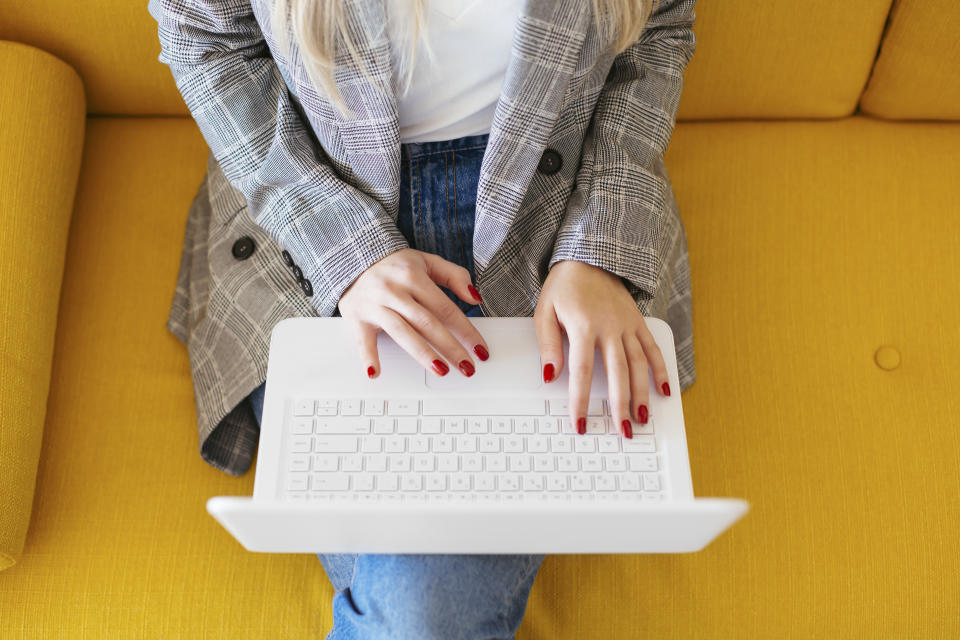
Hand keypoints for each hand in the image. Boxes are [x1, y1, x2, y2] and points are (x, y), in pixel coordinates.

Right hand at [337, 248, 488, 377]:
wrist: (353, 257)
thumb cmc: (394, 265)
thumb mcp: (427, 261)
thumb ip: (454, 276)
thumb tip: (475, 298)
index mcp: (413, 277)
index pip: (446, 308)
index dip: (466, 330)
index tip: (479, 349)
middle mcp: (394, 291)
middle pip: (427, 323)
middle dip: (450, 347)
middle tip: (467, 367)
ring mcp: (375, 305)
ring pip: (402, 332)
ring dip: (423, 354)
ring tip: (441, 370)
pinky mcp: (356, 318)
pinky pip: (363, 340)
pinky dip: (368, 357)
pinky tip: (376, 373)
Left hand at [534, 260, 670, 437]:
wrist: (589, 257)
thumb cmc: (564, 286)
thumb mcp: (544, 311)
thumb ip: (548, 344)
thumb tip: (550, 375)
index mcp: (583, 326)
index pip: (581, 372)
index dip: (580, 401)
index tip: (579, 423)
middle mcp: (609, 327)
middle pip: (617, 374)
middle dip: (620, 406)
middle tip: (622, 431)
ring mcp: (627, 325)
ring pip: (639, 365)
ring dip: (642, 394)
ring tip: (643, 419)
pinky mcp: (638, 322)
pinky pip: (652, 348)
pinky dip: (660, 370)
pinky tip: (664, 390)